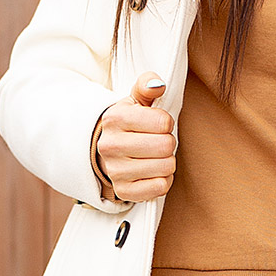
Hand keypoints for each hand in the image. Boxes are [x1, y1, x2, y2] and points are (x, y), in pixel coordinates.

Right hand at [94, 72, 175, 202]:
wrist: (107, 150)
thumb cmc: (130, 122)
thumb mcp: (136, 100)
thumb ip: (148, 85)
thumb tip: (157, 84)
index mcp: (115, 119)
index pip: (163, 122)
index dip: (166, 122)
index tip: (156, 124)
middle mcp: (110, 146)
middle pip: (166, 146)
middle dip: (168, 142)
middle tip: (157, 141)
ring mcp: (115, 171)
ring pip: (166, 167)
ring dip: (167, 161)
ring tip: (154, 156)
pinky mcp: (123, 191)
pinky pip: (160, 187)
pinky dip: (163, 180)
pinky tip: (153, 172)